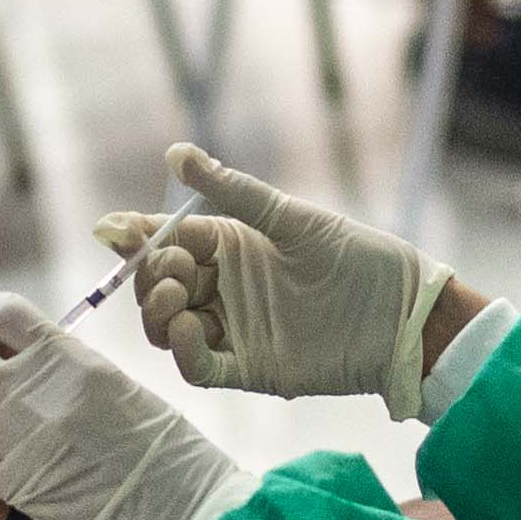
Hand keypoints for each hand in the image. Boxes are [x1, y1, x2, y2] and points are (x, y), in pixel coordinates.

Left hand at [0, 293, 253, 519]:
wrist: (178, 508)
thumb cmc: (164, 445)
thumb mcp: (116, 382)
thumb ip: (66, 364)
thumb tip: (24, 352)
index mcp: (68, 361)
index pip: (5, 314)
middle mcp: (34, 395)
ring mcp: (18, 443)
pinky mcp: (14, 488)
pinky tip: (6, 453)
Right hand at [110, 144, 448, 416]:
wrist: (403, 314)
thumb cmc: (355, 257)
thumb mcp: (291, 219)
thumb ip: (232, 191)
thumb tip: (175, 151)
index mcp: (229, 246)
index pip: (167, 239)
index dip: (137, 236)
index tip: (117, 231)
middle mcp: (224, 288)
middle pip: (158, 285)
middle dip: (148, 274)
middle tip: (166, 266)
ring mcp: (233, 330)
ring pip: (168, 327)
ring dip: (157, 311)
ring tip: (174, 293)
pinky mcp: (248, 368)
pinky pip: (198, 365)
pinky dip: (184, 350)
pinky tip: (191, 327)